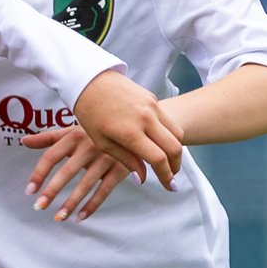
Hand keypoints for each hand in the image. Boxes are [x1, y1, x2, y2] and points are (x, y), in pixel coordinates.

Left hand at [21, 124, 133, 221]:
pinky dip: (92, 206)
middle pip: (66, 172)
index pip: (51, 156)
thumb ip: (49, 138)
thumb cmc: (95, 132)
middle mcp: (90, 145)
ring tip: (59, 217)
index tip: (29, 191)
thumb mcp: (74, 131)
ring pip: (85, 184)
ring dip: (71, 203)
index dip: (38, 174)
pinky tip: (80, 217)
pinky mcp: (121, 168)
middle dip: (52, 191)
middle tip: (39, 207)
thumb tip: (23, 141)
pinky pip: (104, 191)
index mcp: (74, 135)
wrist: (133, 129)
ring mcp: (107, 157)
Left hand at [65, 71, 182, 189]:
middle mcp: (146, 118)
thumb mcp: (103, 142)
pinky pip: (169, 120)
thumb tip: (142, 179)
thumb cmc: (91, 113)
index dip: (166, 176)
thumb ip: (126, 160)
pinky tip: (161, 144)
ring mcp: (152, 106)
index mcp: (130, 132)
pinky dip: (170, 135)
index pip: (158, 158)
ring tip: (168, 162)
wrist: (90, 81)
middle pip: (174, 147)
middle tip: (172, 178)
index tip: (169, 186)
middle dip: (176, 166)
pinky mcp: (153, 98)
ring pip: (176, 133)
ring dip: (176, 151)